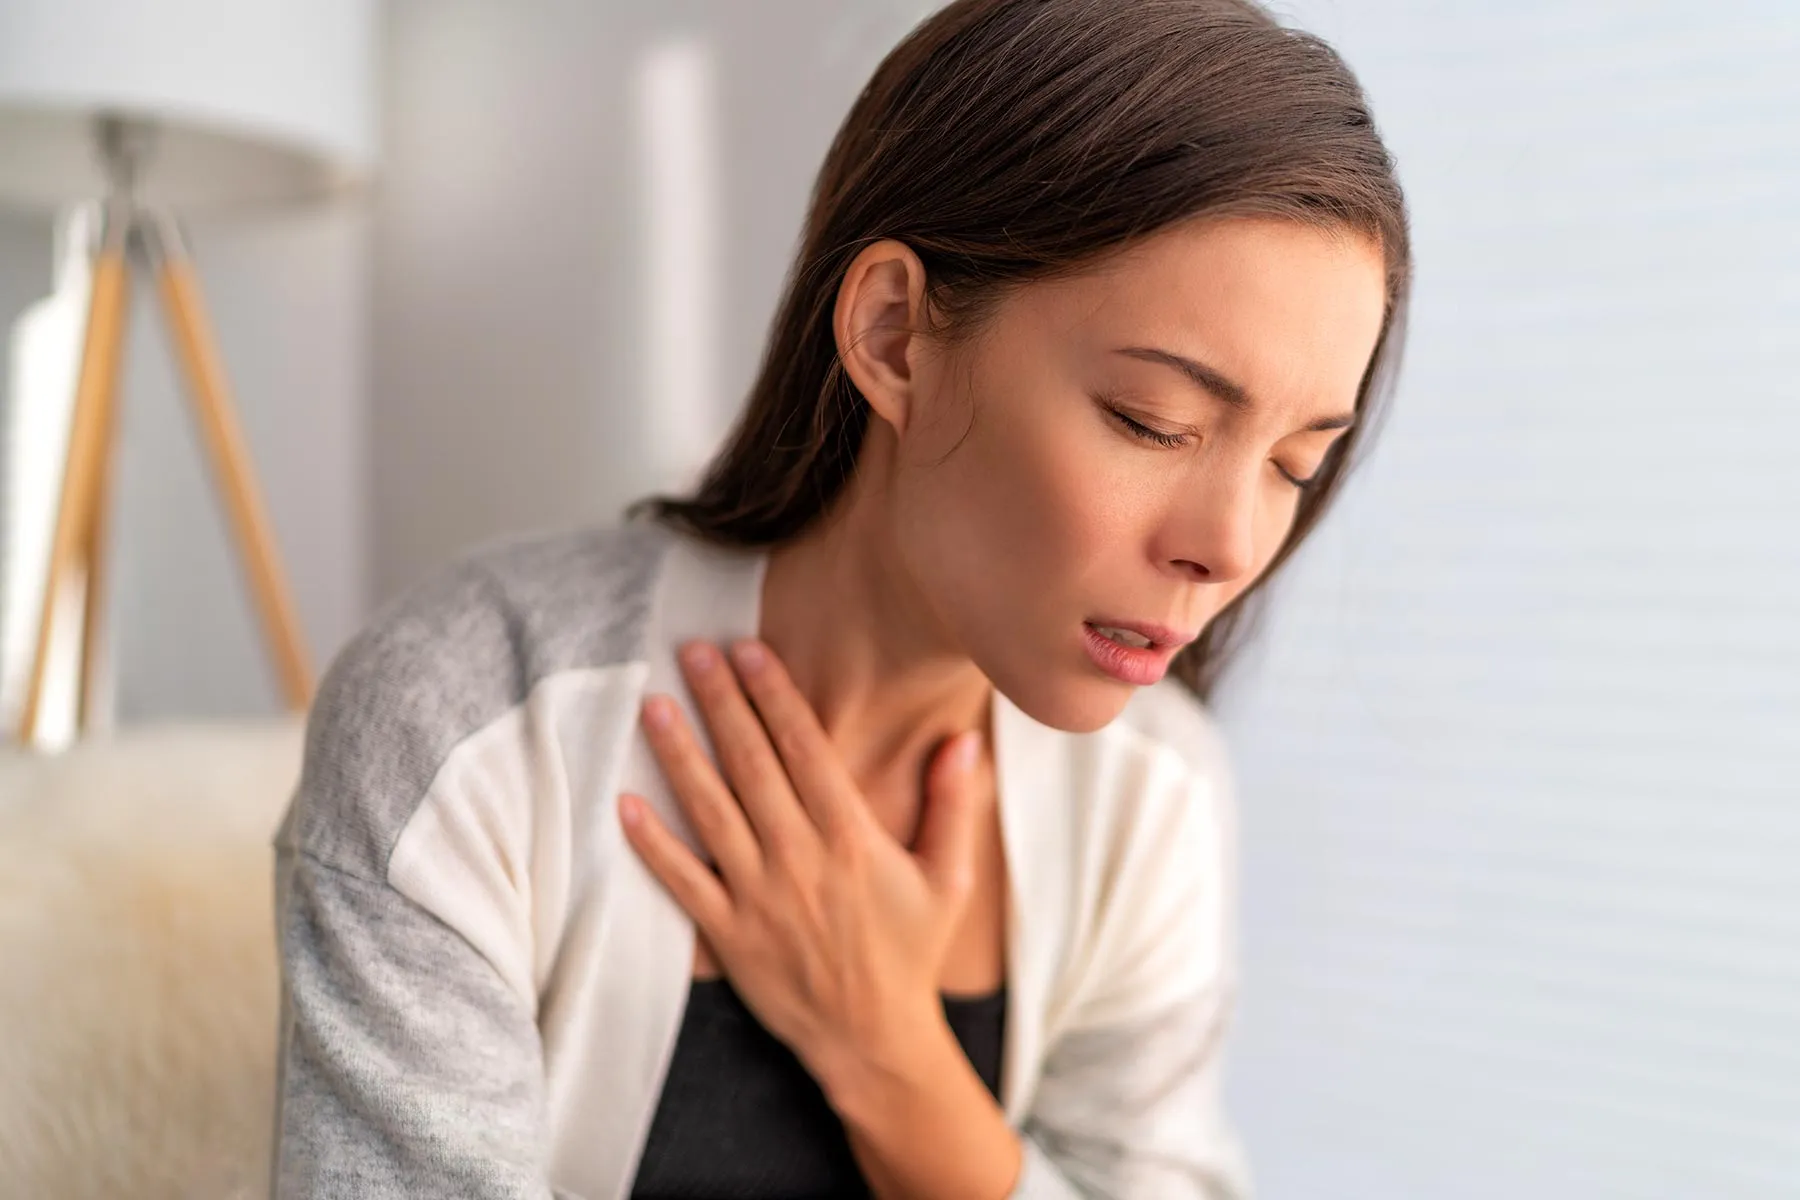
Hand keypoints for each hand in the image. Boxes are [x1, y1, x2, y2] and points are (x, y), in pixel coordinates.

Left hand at [619, 637, 987, 1091]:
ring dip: (679, 755)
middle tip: (693, 652)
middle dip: (721, 703)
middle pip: (752, 766)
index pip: (805, 751)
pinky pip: (682, 881)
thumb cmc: (910, 953)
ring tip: (654, 706)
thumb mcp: (949, 879)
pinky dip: (652, 843)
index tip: (749, 651)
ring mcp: (759, 897)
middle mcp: (800, 860)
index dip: (774, 696)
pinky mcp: (728, 934)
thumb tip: (964, 739)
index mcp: (851, 839)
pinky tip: (626, 802)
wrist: (873, 1040)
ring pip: (711, 812)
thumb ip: (952, 805)